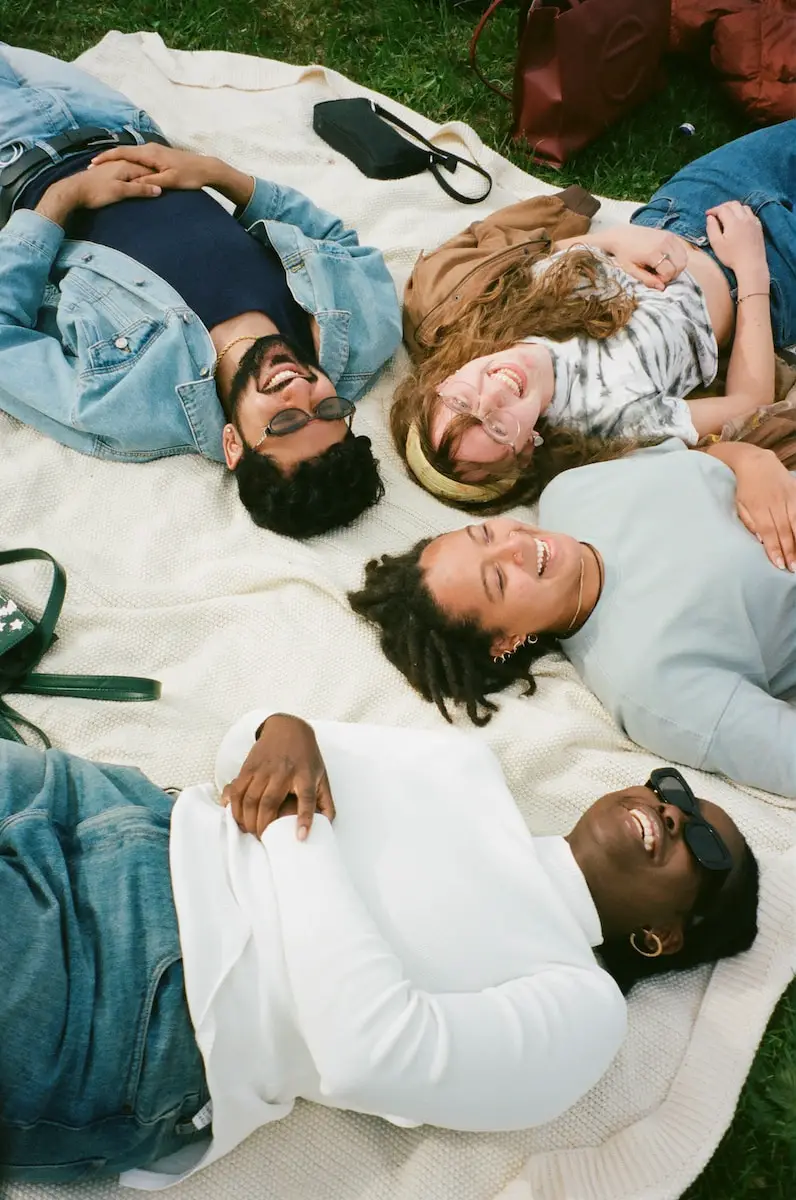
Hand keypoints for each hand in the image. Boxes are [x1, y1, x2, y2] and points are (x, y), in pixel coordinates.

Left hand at [36, 160, 161, 224]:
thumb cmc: (97, 192)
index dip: (158, 177)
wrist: (73, 191)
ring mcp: (113, 167)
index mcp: (126, 165)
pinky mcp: (106, 173)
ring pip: (131, 171)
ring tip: (148, 186)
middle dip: (150, 176)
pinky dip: (129, 179)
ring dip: (140, 178)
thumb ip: (140, 189)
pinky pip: (123, 174)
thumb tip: (158, 190)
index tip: (168, 184)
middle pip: (140, 169)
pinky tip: (130, 185)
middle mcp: (120, 163)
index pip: (148, 170)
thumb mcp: (121, 192)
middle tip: (161, 186)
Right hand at [89, 142, 217, 192]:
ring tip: (102, 166)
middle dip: (107, 158)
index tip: (92, 164)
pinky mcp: (158, 155)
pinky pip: (138, 157)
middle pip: (123, 151)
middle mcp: (150, 148)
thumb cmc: (189, 176)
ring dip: (117, 159)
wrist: (206, 168)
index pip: (122, 153)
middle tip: (92, 165)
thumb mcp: (169, 181)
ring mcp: (154, 151)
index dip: (106, 158)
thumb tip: (133, 184)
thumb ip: (150, 182)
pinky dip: (127, 161)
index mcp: (150, 153)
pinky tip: (122, 168)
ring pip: (130, 154)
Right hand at [221, 713, 334, 838]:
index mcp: (305, 775)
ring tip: (250, 830)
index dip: (304, 818)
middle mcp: (283, 772)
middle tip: (263, 838)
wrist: (288, 728)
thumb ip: (325, 801)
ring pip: (249, 799)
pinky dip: (233, 805)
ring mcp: (264, 769)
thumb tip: (327, 824)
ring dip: (247, 819)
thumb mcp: (321, 776)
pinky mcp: (249, 766)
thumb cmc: (306, 757)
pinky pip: (237, 789)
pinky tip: (236, 816)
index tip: (301, 837)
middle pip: (269, 803)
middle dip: (263, 826)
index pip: (307, 798)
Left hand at [602, 226, 687, 290]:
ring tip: (663, 268)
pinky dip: (678, 258)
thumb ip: (647, 279)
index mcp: (652, 252)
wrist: (621, 235)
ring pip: (683, 258)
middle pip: (680, 265)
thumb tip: (662, 288)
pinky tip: (666, 260)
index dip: (664, 279)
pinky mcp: (670, 234)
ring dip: (676, 266)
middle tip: (660, 275)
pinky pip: (682, 250)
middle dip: (672, 274)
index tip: (655, 279)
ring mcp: (668, 237)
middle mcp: (663, 243)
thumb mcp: (631, 270)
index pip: (670, 271)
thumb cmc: (624, 254)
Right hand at [706, 202, 768, 285]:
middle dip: (723, 206)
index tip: (708, 214)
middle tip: (716, 213)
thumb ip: (711, 228)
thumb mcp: (716, 244)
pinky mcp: (758, 227)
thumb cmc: (732, 256)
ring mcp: (753, 221)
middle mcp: (744, 218)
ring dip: (734, 208)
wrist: (751, 265)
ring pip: (743, 207)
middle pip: (733, 204)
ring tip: (728, 215)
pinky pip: (751, 214)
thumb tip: (710, 218)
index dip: (714, 210)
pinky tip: (739, 221)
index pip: (722, 209)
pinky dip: (743, 213)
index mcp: (733, 221)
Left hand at [728, 444, 795, 570]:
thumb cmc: (746, 488)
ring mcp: (788, 497)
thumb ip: (749, 523)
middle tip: (793, 568)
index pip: (769, 532)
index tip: (779, 564)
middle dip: (790, 551)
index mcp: (758, 508)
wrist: (756, 462)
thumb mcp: (740, 505)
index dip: (775, 549)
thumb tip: (760, 540)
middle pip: (785, 530)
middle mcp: (775, 503)